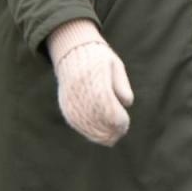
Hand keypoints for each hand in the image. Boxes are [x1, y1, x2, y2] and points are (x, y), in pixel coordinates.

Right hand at [47, 20, 133, 146]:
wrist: (73, 51)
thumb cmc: (100, 59)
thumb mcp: (115, 65)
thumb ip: (121, 84)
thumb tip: (127, 103)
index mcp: (94, 75)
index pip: (105, 102)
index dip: (115, 116)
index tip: (124, 123)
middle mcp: (79, 87)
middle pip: (94, 114)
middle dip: (109, 127)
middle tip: (120, 133)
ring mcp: (69, 96)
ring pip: (83, 121)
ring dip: (98, 133)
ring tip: (111, 139)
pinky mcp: (64, 103)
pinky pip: (75, 121)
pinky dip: (87, 131)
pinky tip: (97, 136)